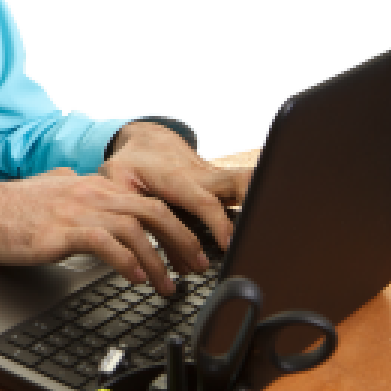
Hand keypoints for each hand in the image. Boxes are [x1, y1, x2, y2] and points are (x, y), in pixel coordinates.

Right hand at [0, 166, 199, 296]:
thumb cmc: (8, 208)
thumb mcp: (49, 189)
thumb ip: (70, 185)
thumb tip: (79, 180)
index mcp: (92, 185)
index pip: (148, 199)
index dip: (176, 224)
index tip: (191, 248)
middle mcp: (91, 192)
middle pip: (153, 210)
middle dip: (182, 239)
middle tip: (197, 266)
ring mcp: (77, 209)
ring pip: (134, 228)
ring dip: (158, 259)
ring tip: (168, 284)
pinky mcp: (61, 230)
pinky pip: (104, 242)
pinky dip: (125, 260)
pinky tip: (135, 277)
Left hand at [98, 122, 253, 270]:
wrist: (147, 139)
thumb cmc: (131, 163)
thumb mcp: (118, 182)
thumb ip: (131, 213)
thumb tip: (147, 252)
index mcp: (178, 178)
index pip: (204, 202)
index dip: (217, 223)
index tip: (228, 244)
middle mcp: (202, 177)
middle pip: (238, 181)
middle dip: (254, 199)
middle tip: (266, 229)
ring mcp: (215, 179)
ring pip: (246, 181)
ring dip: (261, 198)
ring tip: (272, 230)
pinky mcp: (220, 184)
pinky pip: (242, 191)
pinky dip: (253, 205)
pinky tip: (261, 228)